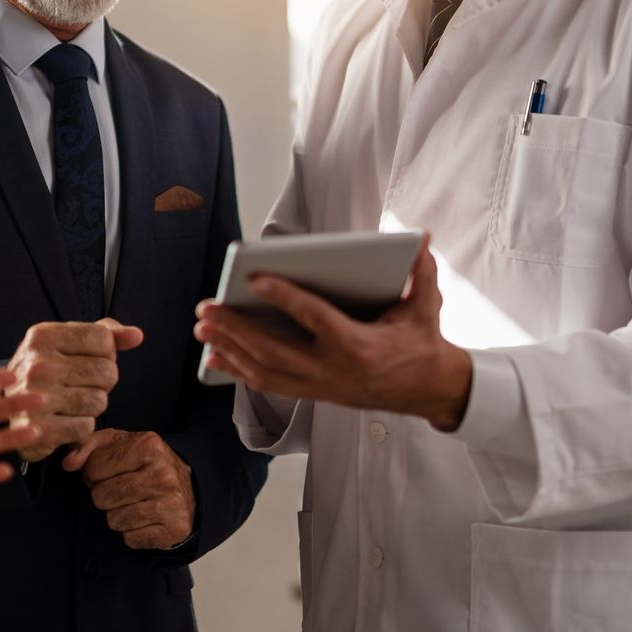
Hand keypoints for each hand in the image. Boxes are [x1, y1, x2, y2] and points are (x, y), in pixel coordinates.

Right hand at [4, 318, 143, 461]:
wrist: (7, 411)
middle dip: (101, 383)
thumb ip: (105, 334)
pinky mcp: (39, 429)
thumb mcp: (66, 344)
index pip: (104, 338)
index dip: (104, 353)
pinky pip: (86, 427)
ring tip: (69, 403)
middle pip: (107, 371)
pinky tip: (62, 421)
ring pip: (100, 401)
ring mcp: (36, 397)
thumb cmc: (44, 372)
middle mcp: (36, 364)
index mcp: (42, 336)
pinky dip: (80, 428)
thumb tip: (136, 336)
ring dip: (92, 407)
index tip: (85, 360)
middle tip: (78, 386)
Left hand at [62, 428, 195, 550]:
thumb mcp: (119, 444)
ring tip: (135, 503)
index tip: (111, 472)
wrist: (190, 489)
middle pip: (101, 497)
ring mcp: (171, 503)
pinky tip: (146, 519)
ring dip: (118, 515)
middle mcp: (162, 474)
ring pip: (114, 520)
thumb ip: (87, 446)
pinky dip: (133, 532)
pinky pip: (130, 539)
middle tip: (122, 489)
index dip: (95, 473)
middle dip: (105, 495)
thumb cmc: (145, 464)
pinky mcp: (174, 529)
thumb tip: (68, 463)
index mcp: (148, 446)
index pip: (94, 468)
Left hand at [193, 236, 473, 428]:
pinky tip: (215, 357)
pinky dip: (239, 371)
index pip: (314, 318)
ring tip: (203, 328)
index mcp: (359, 346)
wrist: (428, 390)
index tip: (254, 278)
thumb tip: (420, 237)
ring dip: (230, 350)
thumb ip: (420, 270)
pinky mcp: (314, 394)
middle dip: (236, 329)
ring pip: (265, 371)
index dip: (284, 297)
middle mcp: (335, 371)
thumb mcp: (425, 305)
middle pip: (275, 350)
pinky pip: (269, 385)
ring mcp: (321, 386)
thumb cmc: (421, 341)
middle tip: (207, 308)